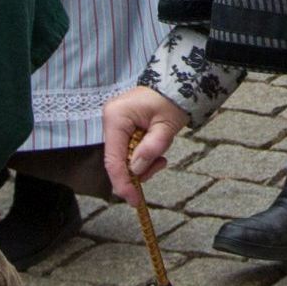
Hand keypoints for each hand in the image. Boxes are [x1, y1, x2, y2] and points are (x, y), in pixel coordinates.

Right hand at [101, 87, 188, 204]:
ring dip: (143, 162)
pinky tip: (157, 148)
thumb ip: (151, 148)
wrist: (176, 86)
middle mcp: (110, 120)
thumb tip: (136, 170)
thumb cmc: (171, 101)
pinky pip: (129, 150)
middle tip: (159, 165)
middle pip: (117, 160)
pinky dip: (143, 155)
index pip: (113, 159)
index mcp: (116, 117)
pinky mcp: (122, 127)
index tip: (133, 200)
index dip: (122, 182)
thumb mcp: (166, 127)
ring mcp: (115, 124)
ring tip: (161, 154)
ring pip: (124, 157)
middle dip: (139, 169)